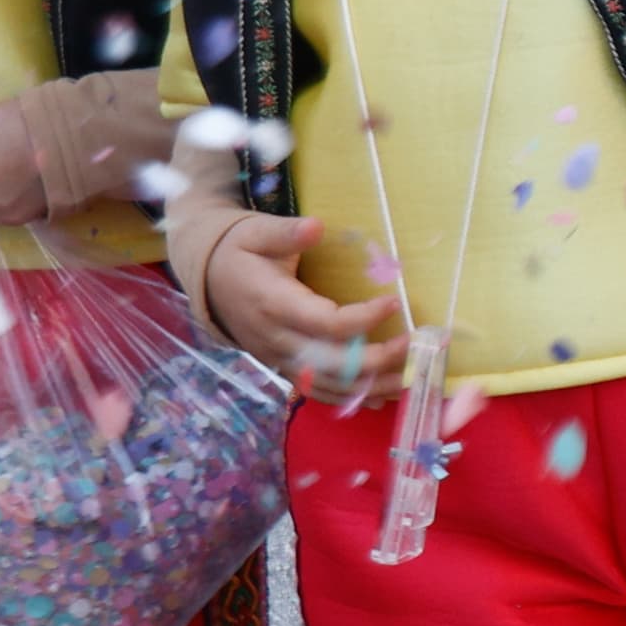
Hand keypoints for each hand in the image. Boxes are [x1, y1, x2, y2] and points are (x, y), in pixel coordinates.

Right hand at [196, 213, 409, 402]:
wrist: (208, 280)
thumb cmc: (239, 252)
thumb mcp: (256, 233)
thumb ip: (286, 232)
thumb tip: (316, 227)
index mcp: (274, 304)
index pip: (326, 322)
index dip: (363, 318)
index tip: (395, 302)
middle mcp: (277, 339)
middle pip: (333, 363)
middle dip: (379, 360)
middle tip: (417, 346)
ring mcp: (279, 359)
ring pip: (330, 385)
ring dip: (373, 386)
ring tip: (413, 378)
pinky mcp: (283, 368)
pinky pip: (317, 391)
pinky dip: (350, 398)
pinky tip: (382, 398)